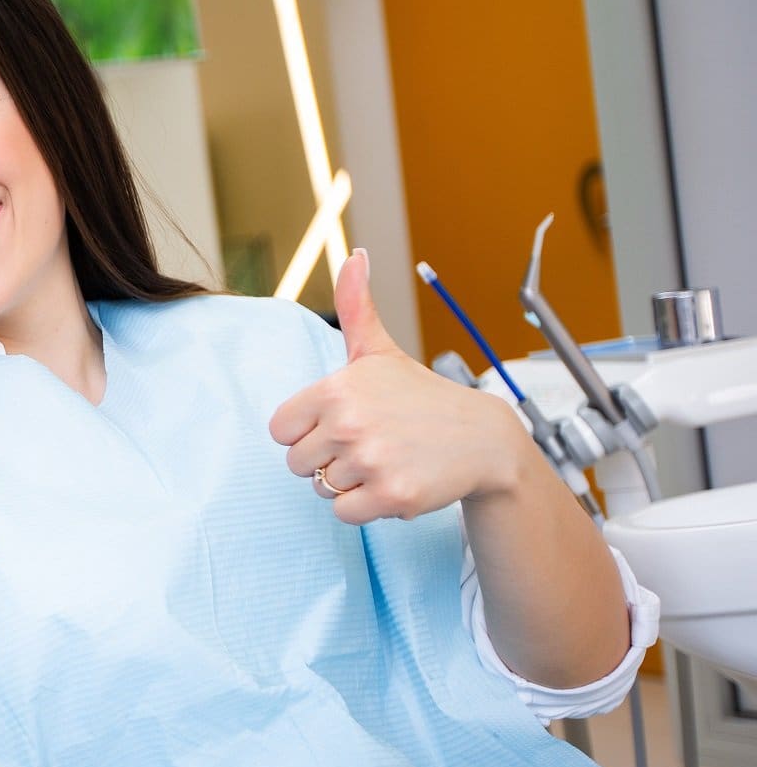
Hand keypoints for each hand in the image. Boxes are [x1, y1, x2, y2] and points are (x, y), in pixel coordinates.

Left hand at [269, 249, 530, 524]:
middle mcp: (349, 423)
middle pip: (297, 463)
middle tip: (370, 443)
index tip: (341, 423)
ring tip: (386, 459)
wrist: (484, 440)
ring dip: (350, 482)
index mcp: (336, 388)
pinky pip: (345, 512)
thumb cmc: (421, 397)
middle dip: (328, 459)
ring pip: (322, 488)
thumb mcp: (381, 352)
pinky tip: (395, 481)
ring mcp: (371, 461)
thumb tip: (354, 254)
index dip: (307, 431)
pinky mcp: (391, 496)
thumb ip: (355, 307)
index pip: (281, 430)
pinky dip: (367, 506)